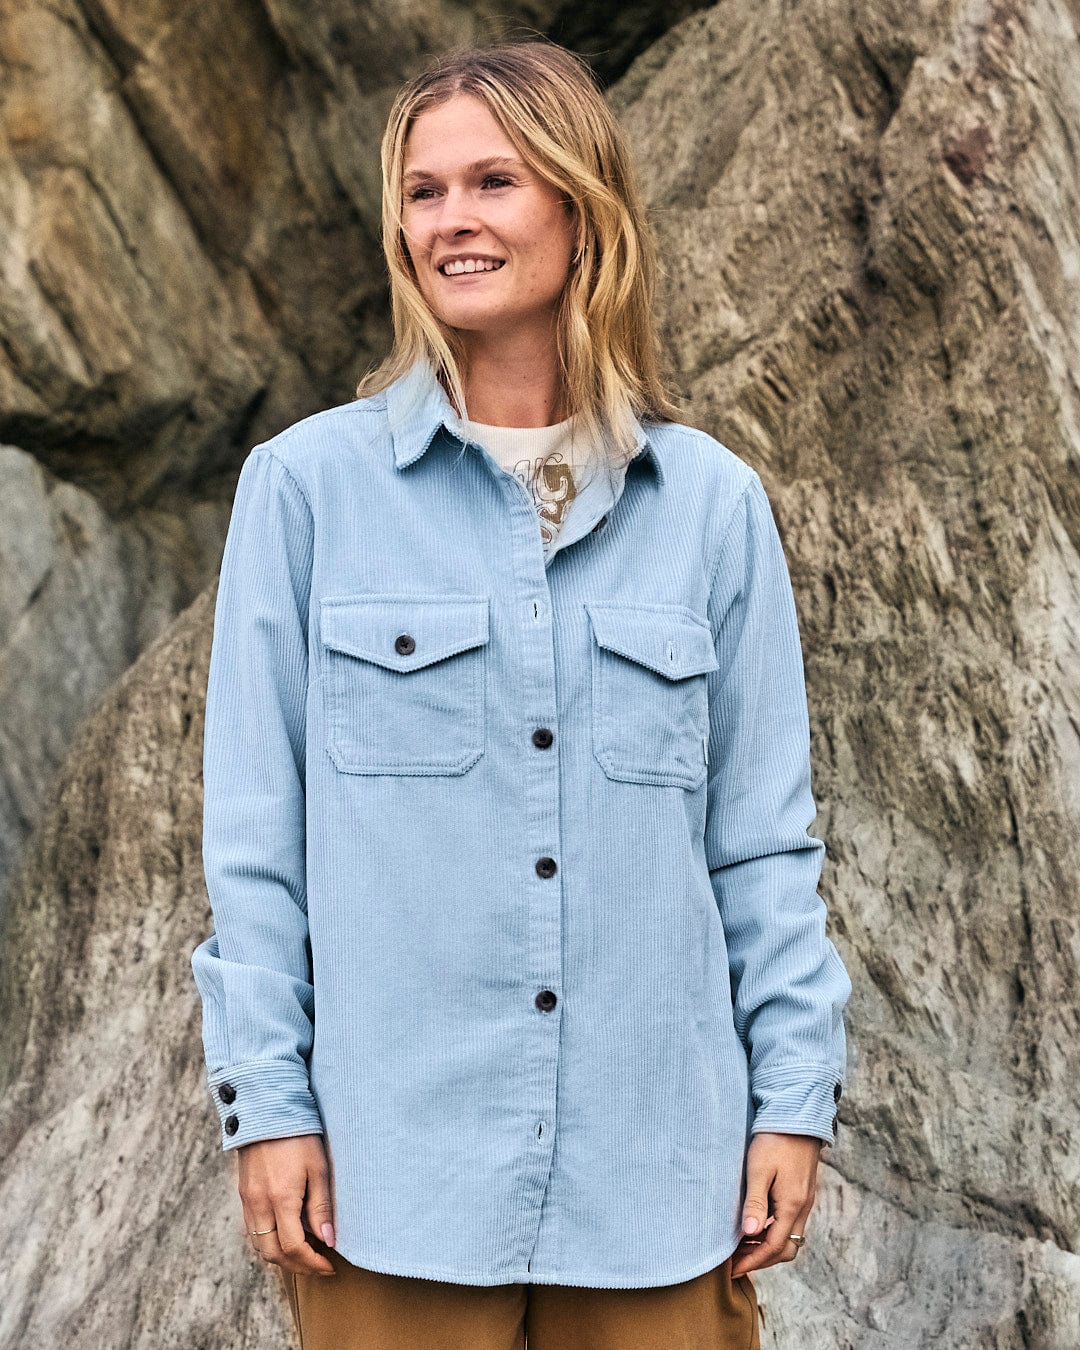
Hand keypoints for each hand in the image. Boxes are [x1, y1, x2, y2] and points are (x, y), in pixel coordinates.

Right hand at [237, 1134, 336, 1276]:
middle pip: (273, 1254)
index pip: (294, 1247)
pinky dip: (269, 1242)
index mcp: (281, 1198)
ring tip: (305, 1254)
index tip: (330, 1266)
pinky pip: (253, 1230)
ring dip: (281, 1257)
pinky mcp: (243, 1194)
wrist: (266, 1110)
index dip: (312, 1263)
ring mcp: (247, 1201)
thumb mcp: (318, 1168)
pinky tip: (286, 1236)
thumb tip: (328, 1241)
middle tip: (319, 1266)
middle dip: (297, 1266)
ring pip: (259, 1246)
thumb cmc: (298, 1135)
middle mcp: (259, 1205)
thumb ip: (321, 1207)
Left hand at [729, 1132, 821, 1277]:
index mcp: (793, 1205)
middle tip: (735, 1261)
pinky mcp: (801, 1192)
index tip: (733, 1270)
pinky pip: (789, 1223)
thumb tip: (748, 1234)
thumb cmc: (775, 1139)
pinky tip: (754, 1225)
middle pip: (786, 1248)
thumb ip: (755, 1202)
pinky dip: (772, 1232)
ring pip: (788, 1236)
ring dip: (766, 1246)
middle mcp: (802, 1207)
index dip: (753, 1261)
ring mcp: (804, 1200)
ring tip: (740, 1246)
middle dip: (761, 1259)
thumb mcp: (759, 1169)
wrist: (797, 1116)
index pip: (774, 1247)